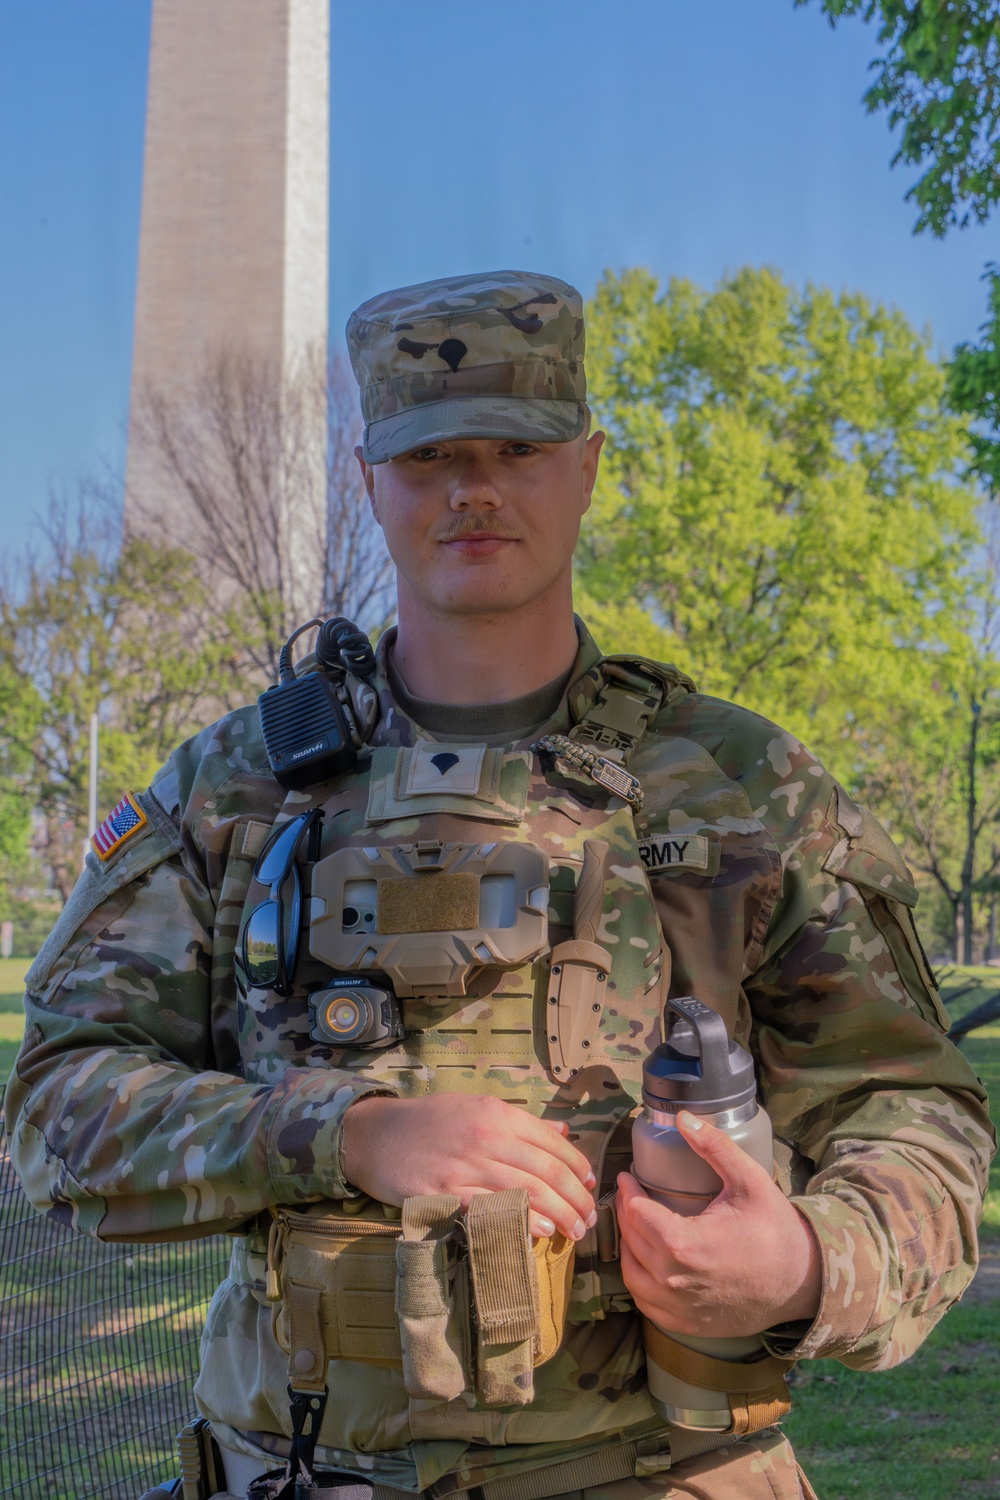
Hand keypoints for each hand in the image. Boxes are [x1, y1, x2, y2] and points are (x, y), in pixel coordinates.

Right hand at [341, 1093, 596, 1240]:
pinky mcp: (445, 1193)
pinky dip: (522, 1220)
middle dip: (575, 1197)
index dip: (577, 1164)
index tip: (590, 1183)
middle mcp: (485, 1137)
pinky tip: (542, 1231)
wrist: (376, 1135)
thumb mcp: (475, 1106)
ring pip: (526, 1191)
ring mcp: (465, 1166)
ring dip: (559, 1213)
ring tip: (576, 1231)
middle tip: (590, 1218)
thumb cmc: (428, 1121)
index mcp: (496, 1114)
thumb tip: (563, 1130)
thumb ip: (520, 1121)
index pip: (551, 1141)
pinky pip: (491, 1209)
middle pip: (546, 1170)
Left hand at [617, 1110, 821, 1338]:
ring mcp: (678, 1307)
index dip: (627, 1190)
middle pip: (631, 1240)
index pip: (636, 1212)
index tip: (626, 1176)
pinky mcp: (686, 1324)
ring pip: (631, 1274)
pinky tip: (646, 1263)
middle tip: (630, 1194)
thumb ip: (714, 1147)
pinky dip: (640, 1281)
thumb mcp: (749, 1180)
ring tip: (636, 1225)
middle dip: (626, 1213)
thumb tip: (682, 1118)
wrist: (801, 1282)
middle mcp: (674, 1280)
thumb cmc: (774, 1229)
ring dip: (628, 1247)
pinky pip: (646, 1303)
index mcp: (684, 1244)